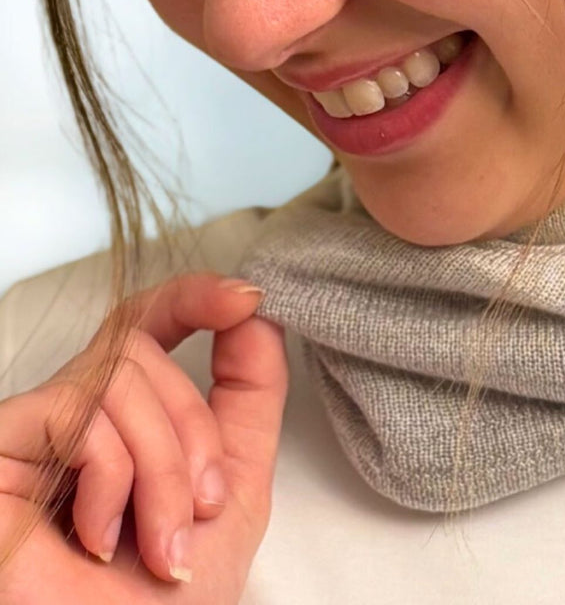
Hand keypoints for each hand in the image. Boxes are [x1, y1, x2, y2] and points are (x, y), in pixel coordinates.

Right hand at [0, 272, 287, 601]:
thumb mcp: (230, 493)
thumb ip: (249, 400)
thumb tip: (258, 313)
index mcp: (124, 424)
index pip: (146, 326)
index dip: (192, 296)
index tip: (245, 299)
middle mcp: (72, 419)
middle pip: (144, 350)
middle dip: (194, 431)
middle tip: (202, 510)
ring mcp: (30, 433)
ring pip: (120, 376)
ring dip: (165, 466)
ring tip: (160, 545)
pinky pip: (79, 411)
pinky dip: (114, 475)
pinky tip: (98, 538)